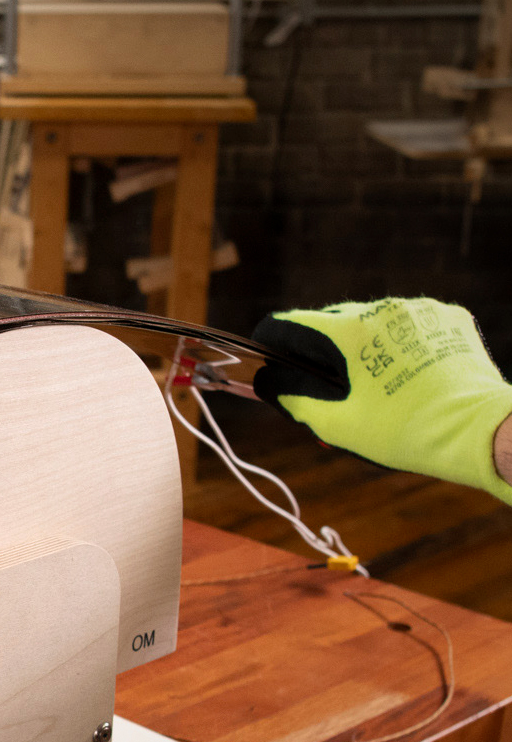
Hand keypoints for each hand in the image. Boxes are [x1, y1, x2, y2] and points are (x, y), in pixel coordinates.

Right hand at [254, 297, 511, 504]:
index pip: (290, 324)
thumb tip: (268, 386)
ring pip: (373, 321)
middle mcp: (384, 310)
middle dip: (321, 350)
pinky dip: (399, 344)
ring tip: (373, 383)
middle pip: (332, 321)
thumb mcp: (338, 426)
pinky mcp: (449, 318)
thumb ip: (294, 401)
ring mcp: (421, 311)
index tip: (265, 356)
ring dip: (362, 345)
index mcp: (351, 331)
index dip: (270, 341)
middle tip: (325, 385)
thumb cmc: (406, 431)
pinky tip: (406, 373)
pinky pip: (409, 324)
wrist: (477, 431)